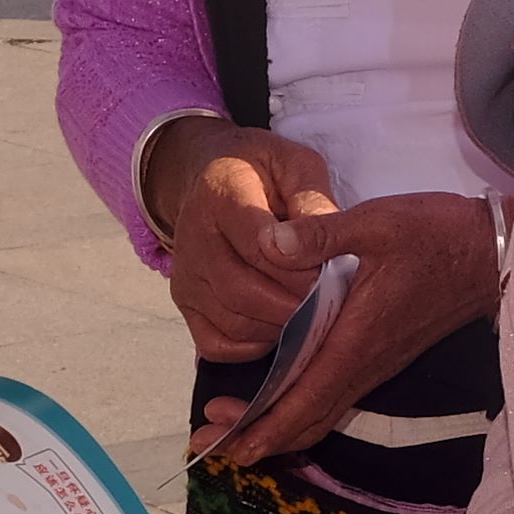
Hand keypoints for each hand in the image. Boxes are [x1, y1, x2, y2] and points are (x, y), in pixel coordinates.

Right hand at [148, 113, 342, 359]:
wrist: (213, 178)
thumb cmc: (264, 172)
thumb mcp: (295, 164)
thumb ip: (311, 198)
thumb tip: (327, 240)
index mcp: (220, 194)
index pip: (257, 243)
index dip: (298, 267)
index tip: (329, 271)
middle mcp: (193, 237)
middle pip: (241, 290)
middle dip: (293, 305)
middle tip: (328, 304)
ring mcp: (185, 275)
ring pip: (232, 322)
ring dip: (278, 329)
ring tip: (310, 316)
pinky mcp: (184, 303)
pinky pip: (215, 344)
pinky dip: (252, 349)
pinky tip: (278, 331)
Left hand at [202, 190, 503, 466]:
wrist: (495, 252)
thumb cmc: (437, 236)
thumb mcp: (376, 222)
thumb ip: (319, 234)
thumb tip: (269, 241)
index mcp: (355, 341)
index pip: (303, 400)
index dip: (262, 426)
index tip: (224, 441)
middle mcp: (363, 364)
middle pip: (306, 420)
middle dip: (257, 437)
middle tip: (208, 442)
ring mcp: (374, 364)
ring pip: (320, 412)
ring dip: (276, 426)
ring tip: (233, 430)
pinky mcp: (381, 355)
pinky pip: (335, 396)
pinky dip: (300, 408)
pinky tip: (279, 398)